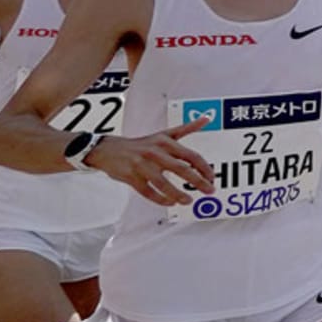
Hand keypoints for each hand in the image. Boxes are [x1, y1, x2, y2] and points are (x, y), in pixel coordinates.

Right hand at [96, 115, 214, 205]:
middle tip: (209, 190)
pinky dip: (160, 199)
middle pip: (180, 168)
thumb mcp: (164, 134)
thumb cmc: (141, 144)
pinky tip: (170, 202)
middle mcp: (155, 152)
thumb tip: (206, 119)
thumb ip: (186, 129)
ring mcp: (142, 165)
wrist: (108, 149)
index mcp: (165, 142)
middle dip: (197, 181)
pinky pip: (148, 191)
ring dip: (178, 194)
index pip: (190, 155)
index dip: (204, 168)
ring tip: (188, 200)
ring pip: (163, 183)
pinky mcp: (131, 177)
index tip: (212, 178)